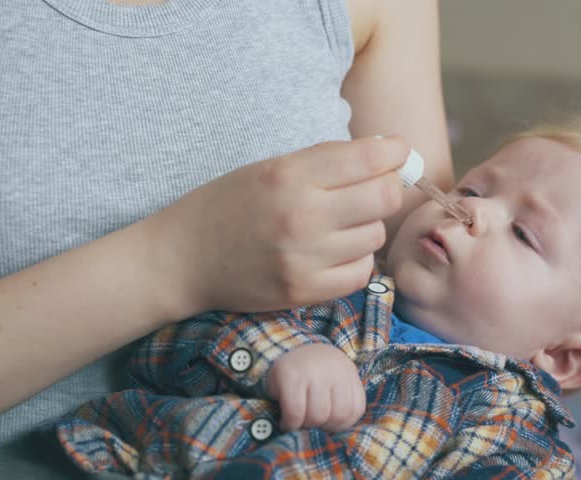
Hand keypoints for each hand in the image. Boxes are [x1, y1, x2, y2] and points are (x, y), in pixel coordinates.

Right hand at [147, 137, 407, 317]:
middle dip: (388, 187)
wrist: (183, 259)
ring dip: (367, 227)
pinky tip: (334, 252)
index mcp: (290, 175)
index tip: (397, 151)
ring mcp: (305, 258)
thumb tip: (386, 152)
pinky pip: (361, 272)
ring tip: (339, 225)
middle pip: (385, 196)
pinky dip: (355, 260)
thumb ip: (326, 161)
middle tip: (373, 188)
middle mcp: (302, 215)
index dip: (395, 152)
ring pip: (375, 235)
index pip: (369, 158)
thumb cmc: (228, 205)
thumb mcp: (270, 168)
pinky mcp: (304, 291)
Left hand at [266, 344, 365, 431]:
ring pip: (340, 414)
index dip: (291, 425)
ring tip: (321, 423)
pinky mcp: (356, 380)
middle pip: (319, 415)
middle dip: (310, 426)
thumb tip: (283, 427)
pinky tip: (335, 419)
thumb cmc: (292, 373)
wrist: (316, 351)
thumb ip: (275, 403)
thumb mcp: (274, 383)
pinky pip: (357, 409)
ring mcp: (340, 375)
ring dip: (330, 426)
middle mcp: (319, 371)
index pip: (295, 411)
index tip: (288, 425)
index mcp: (294, 373)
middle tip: (305, 423)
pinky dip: (347, 421)